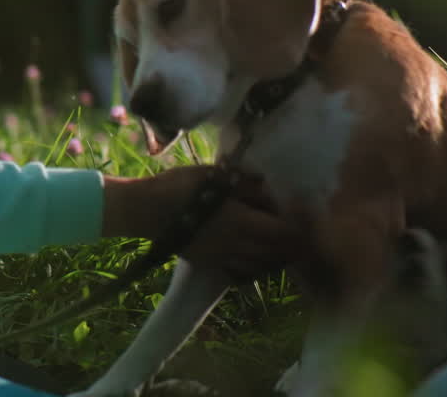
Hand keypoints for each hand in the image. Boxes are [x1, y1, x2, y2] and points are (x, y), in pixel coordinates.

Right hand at [102, 166, 302, 282]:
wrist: (145, 210)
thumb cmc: (179, 187)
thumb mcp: (215, 176)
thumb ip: (246, 183)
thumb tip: (270, 186)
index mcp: (242, 222)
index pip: (285, 232)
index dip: (298, 224)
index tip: (300, 211)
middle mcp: (238, 245)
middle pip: (279, 252)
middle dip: (291, 241)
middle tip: (293, 225)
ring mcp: (224, 258)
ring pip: (263, 264)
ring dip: (275, 254)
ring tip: (275, 239)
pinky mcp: (211, 264)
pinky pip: (242, 272)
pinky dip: (254, 265)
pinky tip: (252, 253)